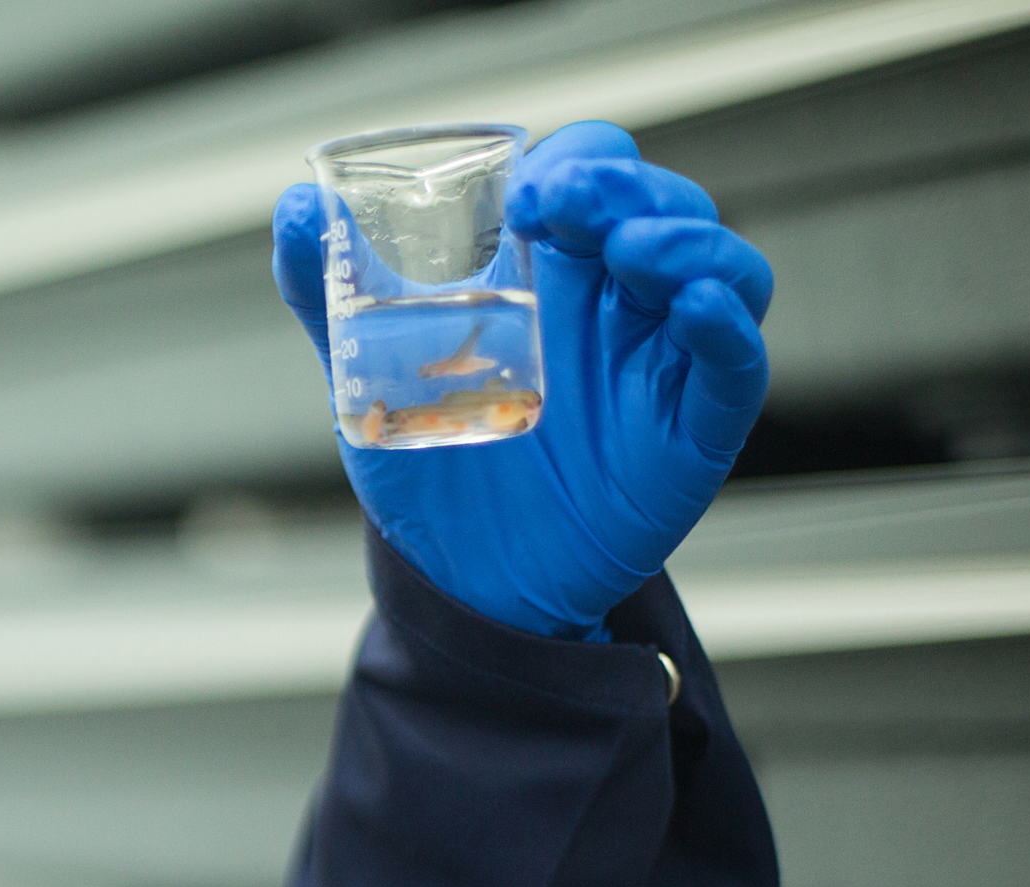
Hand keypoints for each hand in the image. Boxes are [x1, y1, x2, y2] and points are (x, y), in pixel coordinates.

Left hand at [273, 121, 773, 637]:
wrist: (462, 579)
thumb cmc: (432, 464)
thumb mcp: (367, 374)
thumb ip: (329, 291)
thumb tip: (292, 208)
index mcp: (549, 269)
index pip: (593, 174)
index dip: (574, 164)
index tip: (524, 192)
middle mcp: (615, 301)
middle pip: (662, 205)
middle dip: (626, 190)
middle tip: (567, 207)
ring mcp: (661, 358)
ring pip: (720, 266)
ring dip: (686, 241)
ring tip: (633, 251)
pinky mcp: (694, 424)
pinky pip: (738, 364)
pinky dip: (728, 326)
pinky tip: (695, 310)